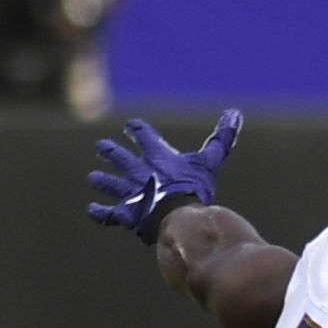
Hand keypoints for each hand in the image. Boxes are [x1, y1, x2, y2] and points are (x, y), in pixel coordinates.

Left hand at [86, 109, 243, 242]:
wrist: (177, 214)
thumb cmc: (194, 188)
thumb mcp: (209, 161)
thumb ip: (220, 139)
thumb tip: (235, 113)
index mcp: (157, 156)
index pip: (143, 136)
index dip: (137, 130)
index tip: (131, 126)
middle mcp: (138, 171)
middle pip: (120, 157)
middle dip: (110, 152)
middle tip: (101, 146)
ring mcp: (129, 193)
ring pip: (111, 184)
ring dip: (102, 181)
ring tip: (93, 178)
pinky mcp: (126, 214)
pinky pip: (108, 214)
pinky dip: (100, 213)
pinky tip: (91, 211)